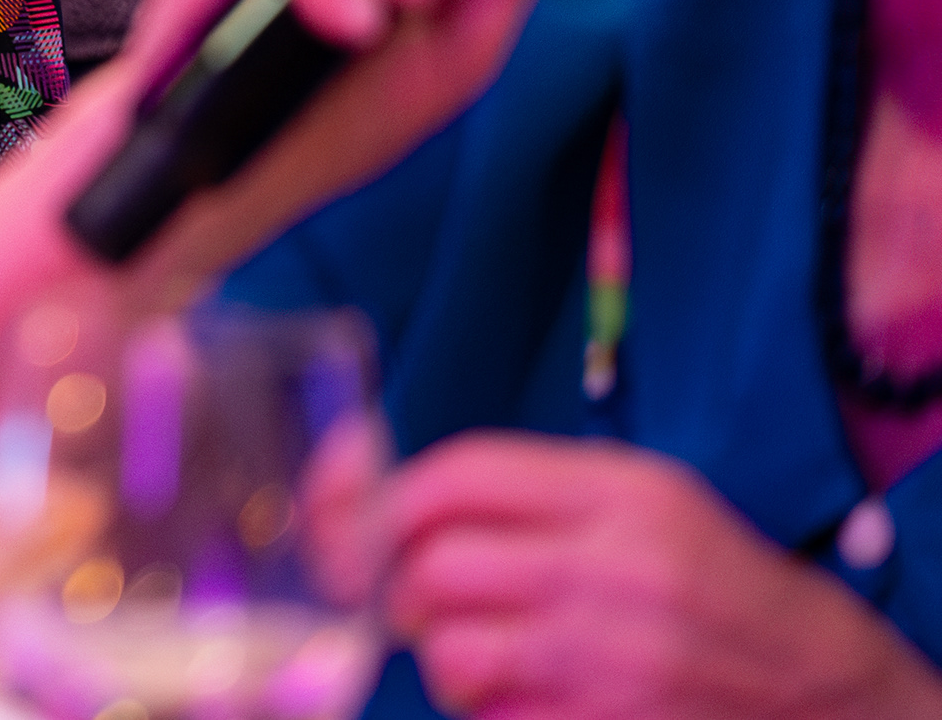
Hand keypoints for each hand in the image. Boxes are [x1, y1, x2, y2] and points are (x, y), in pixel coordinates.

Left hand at [387, 434, 941, 716]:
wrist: (817, 685)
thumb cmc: (708, 581)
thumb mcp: (640, 498)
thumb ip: (523, 490)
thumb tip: (379, 496)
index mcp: (623, 493)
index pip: (456, 475)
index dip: (379, 495)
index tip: (354, 519)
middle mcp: (616, 571)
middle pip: (434, 564)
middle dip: (400, 582)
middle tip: (413, 593)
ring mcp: (613, 660)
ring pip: (449, 649)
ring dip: (436, 652)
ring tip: (468, 646)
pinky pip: (490, 714)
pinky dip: (479, 704)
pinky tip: (511, 690)